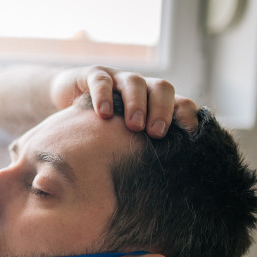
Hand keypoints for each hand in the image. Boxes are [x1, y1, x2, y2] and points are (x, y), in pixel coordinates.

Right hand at [50, 65, 198, 137]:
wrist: (67, 98)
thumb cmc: (100, 126)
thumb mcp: (122, 138)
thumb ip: (138, 151)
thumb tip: (157, 182)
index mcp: (155, 103)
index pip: (181, 103)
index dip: (187, 116)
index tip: (189, 137)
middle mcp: (141, 88)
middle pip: (162, 88)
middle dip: (162, 110)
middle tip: (157, 133)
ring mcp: (118, 79)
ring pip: (134, 82)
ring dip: (137, 104)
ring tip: (134, 126)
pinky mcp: (94, 75)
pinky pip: (101, 81)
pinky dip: (103, 95)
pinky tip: (103, 114)